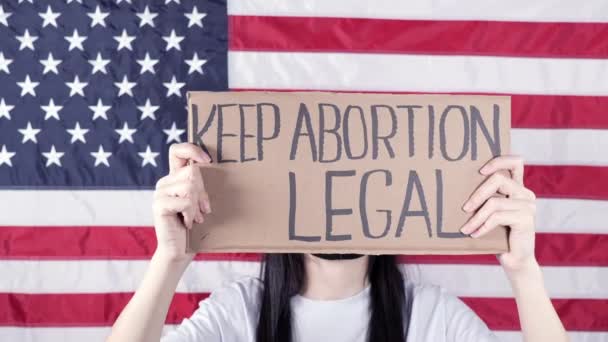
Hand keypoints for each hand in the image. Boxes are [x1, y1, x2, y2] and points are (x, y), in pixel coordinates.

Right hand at [152, 143, 211, 262]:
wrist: (180, 250)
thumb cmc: (195, 225)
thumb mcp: (201, 200)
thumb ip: (201, 184)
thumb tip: (211, 166)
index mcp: (175, 177)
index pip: (177, 150)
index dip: (192, 149)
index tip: (208, 160)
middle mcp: (165, 182)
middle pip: (191, 171)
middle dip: (202, 191)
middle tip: (203, 209)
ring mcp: (159, 193)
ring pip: (189, 185)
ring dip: (197, 205)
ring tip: (195, 217)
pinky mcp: (159, 205)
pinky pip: (185, 200)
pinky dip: (190, 213)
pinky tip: (187, 222)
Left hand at [459, 155, 536, 273]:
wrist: (515, 260)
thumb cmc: (498, 235)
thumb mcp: (490, 213)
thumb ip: (484, 199)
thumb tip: (456, 188)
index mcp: (518, 188)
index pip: (515, 162)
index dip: (498, 161)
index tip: (480, 170)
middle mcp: (525, 193)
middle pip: (498, 179)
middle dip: (477, 193)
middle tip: (464, 208)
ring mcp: (528, 206)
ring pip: (494, 202)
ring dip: (476, 217)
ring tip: (465, 228)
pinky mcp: (526, 219)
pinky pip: (498, 217)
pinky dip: (483, 226)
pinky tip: (475, 234)